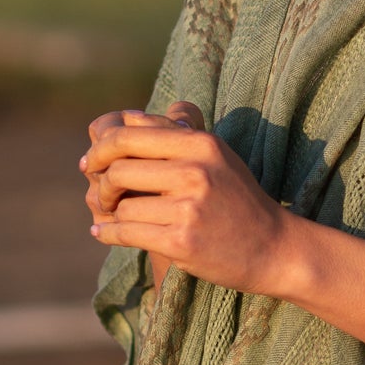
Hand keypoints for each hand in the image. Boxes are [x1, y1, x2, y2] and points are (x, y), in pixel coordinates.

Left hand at [80, 101, 293, 293]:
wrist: (274, 248)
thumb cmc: (238, 199)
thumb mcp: (216, 156)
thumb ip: (175, 134)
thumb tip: (128, 116)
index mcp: (200, 144)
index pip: (130, 134)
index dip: (101, 148)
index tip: (91, 161)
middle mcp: (195, 172)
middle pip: (119, 168)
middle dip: (101, 183)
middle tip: (100, 194)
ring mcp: (189, 208)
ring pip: (122, 204)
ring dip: (110, 214)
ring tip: (111, 218)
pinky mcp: (181, 242)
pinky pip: (126, 233)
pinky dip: (109, 234)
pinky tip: (104, 233)